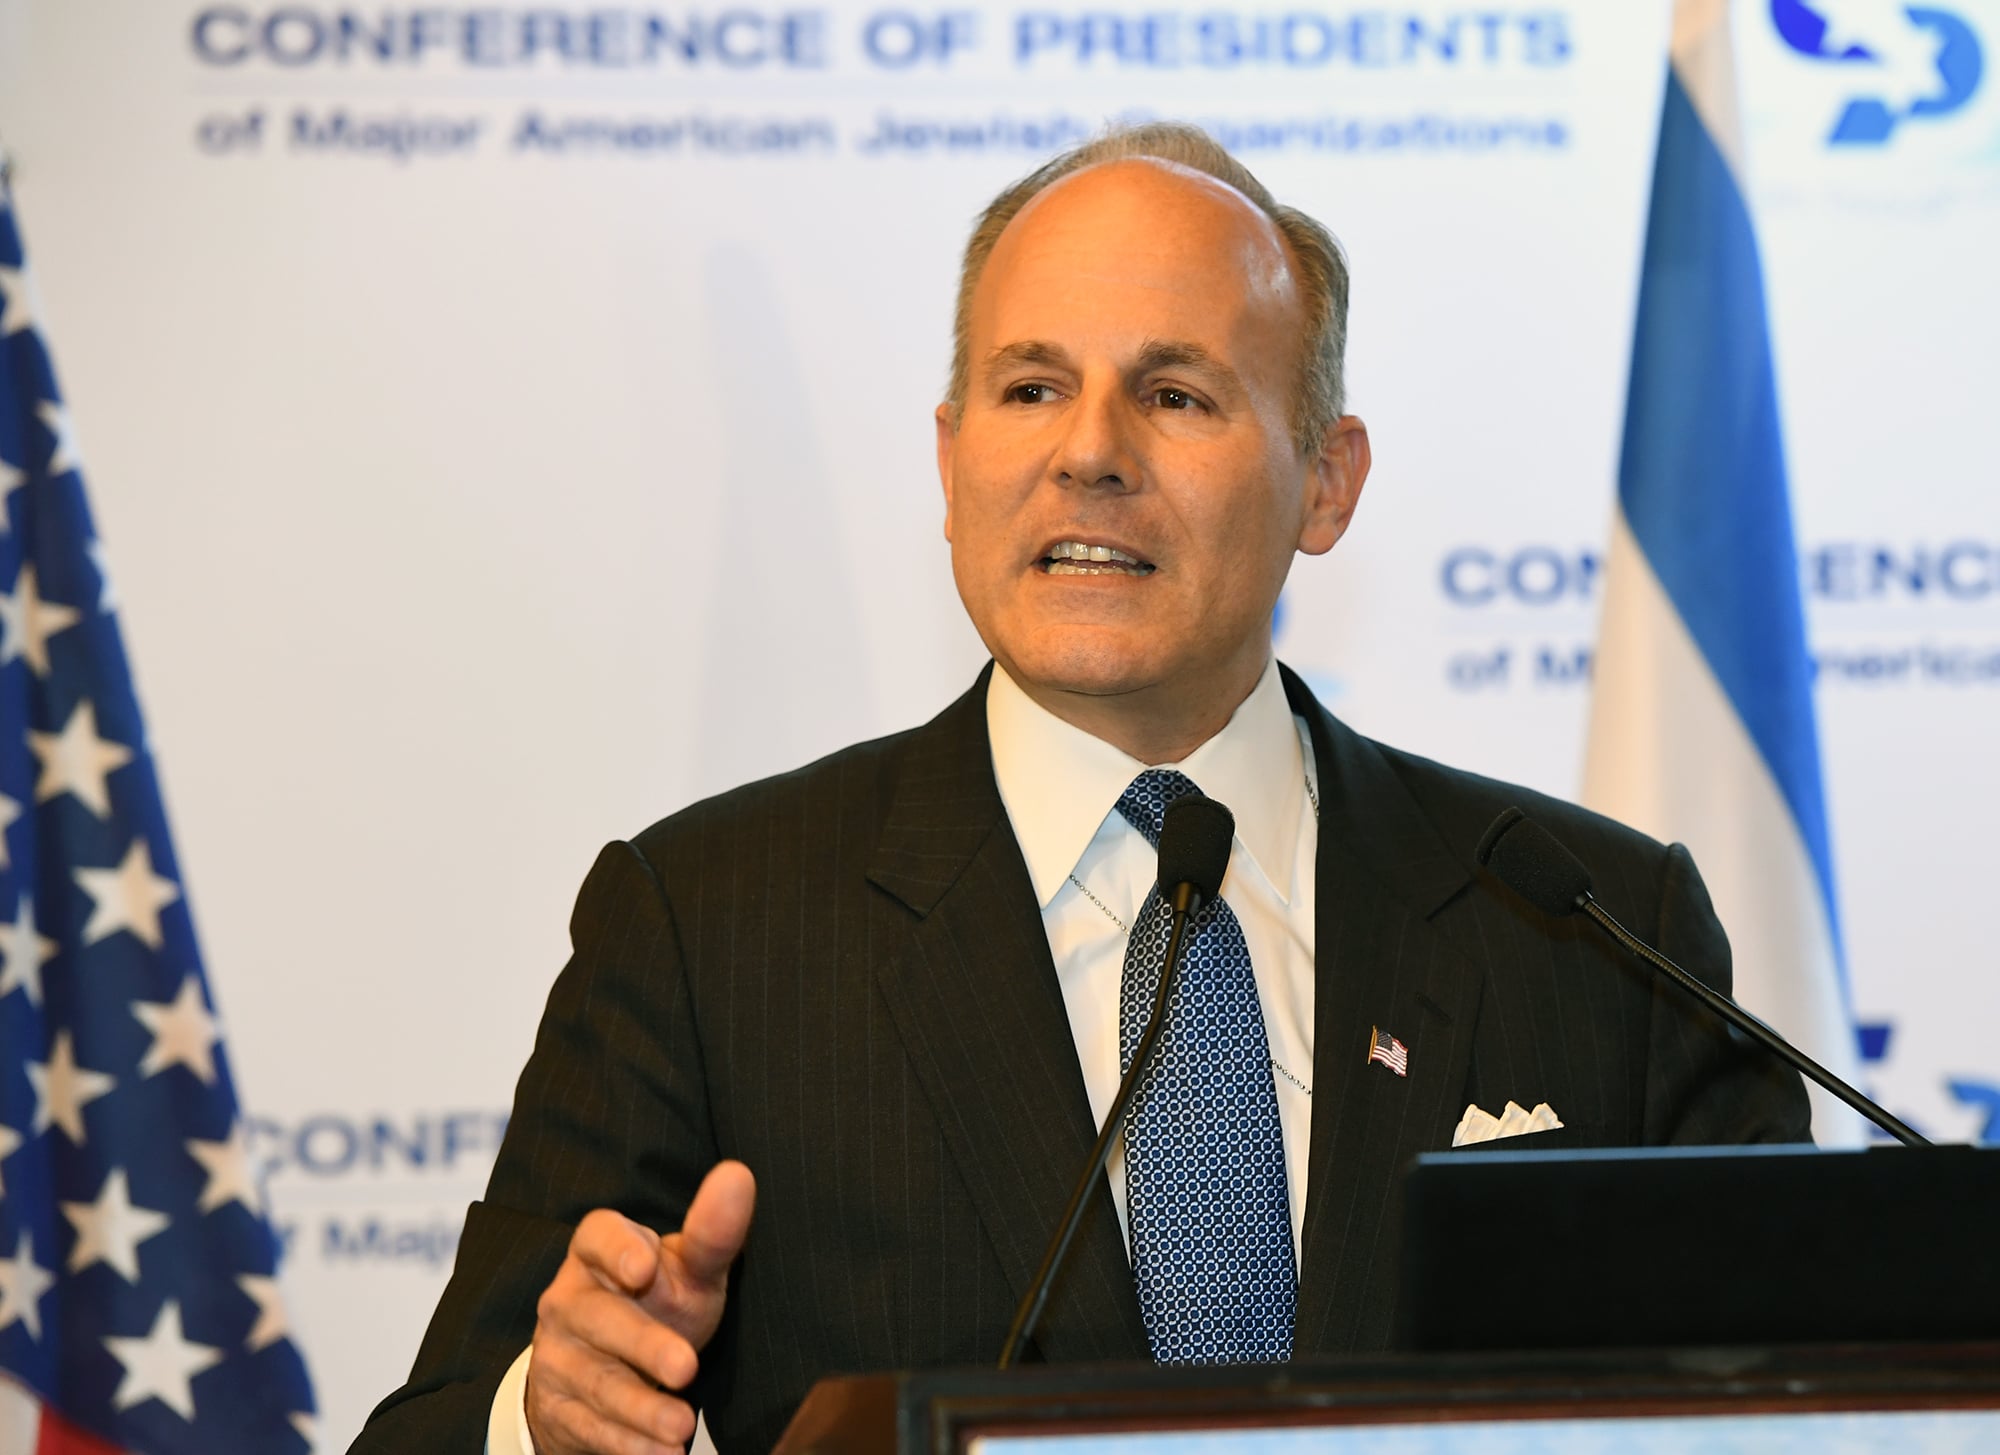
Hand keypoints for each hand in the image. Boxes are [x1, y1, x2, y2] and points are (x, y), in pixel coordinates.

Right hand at [525, 1161, 755, 1454]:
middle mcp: (568, 1299)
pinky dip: (626, 1445)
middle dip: (642, 1344)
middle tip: (686, 1367)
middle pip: (598, 1318)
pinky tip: (660, 1454)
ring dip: (639, 1409)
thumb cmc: (660, 1299)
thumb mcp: (689, 1268)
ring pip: (596, 1382)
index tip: (646, 1267)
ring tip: (681, 1428)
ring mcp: (558, 1356)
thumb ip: (713, 1231)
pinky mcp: (558, 1407)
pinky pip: (590, 1428)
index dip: (617, 1249)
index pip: (597, 1236)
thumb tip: (739, 1176)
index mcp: (597, 1251)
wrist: (609, 1363)